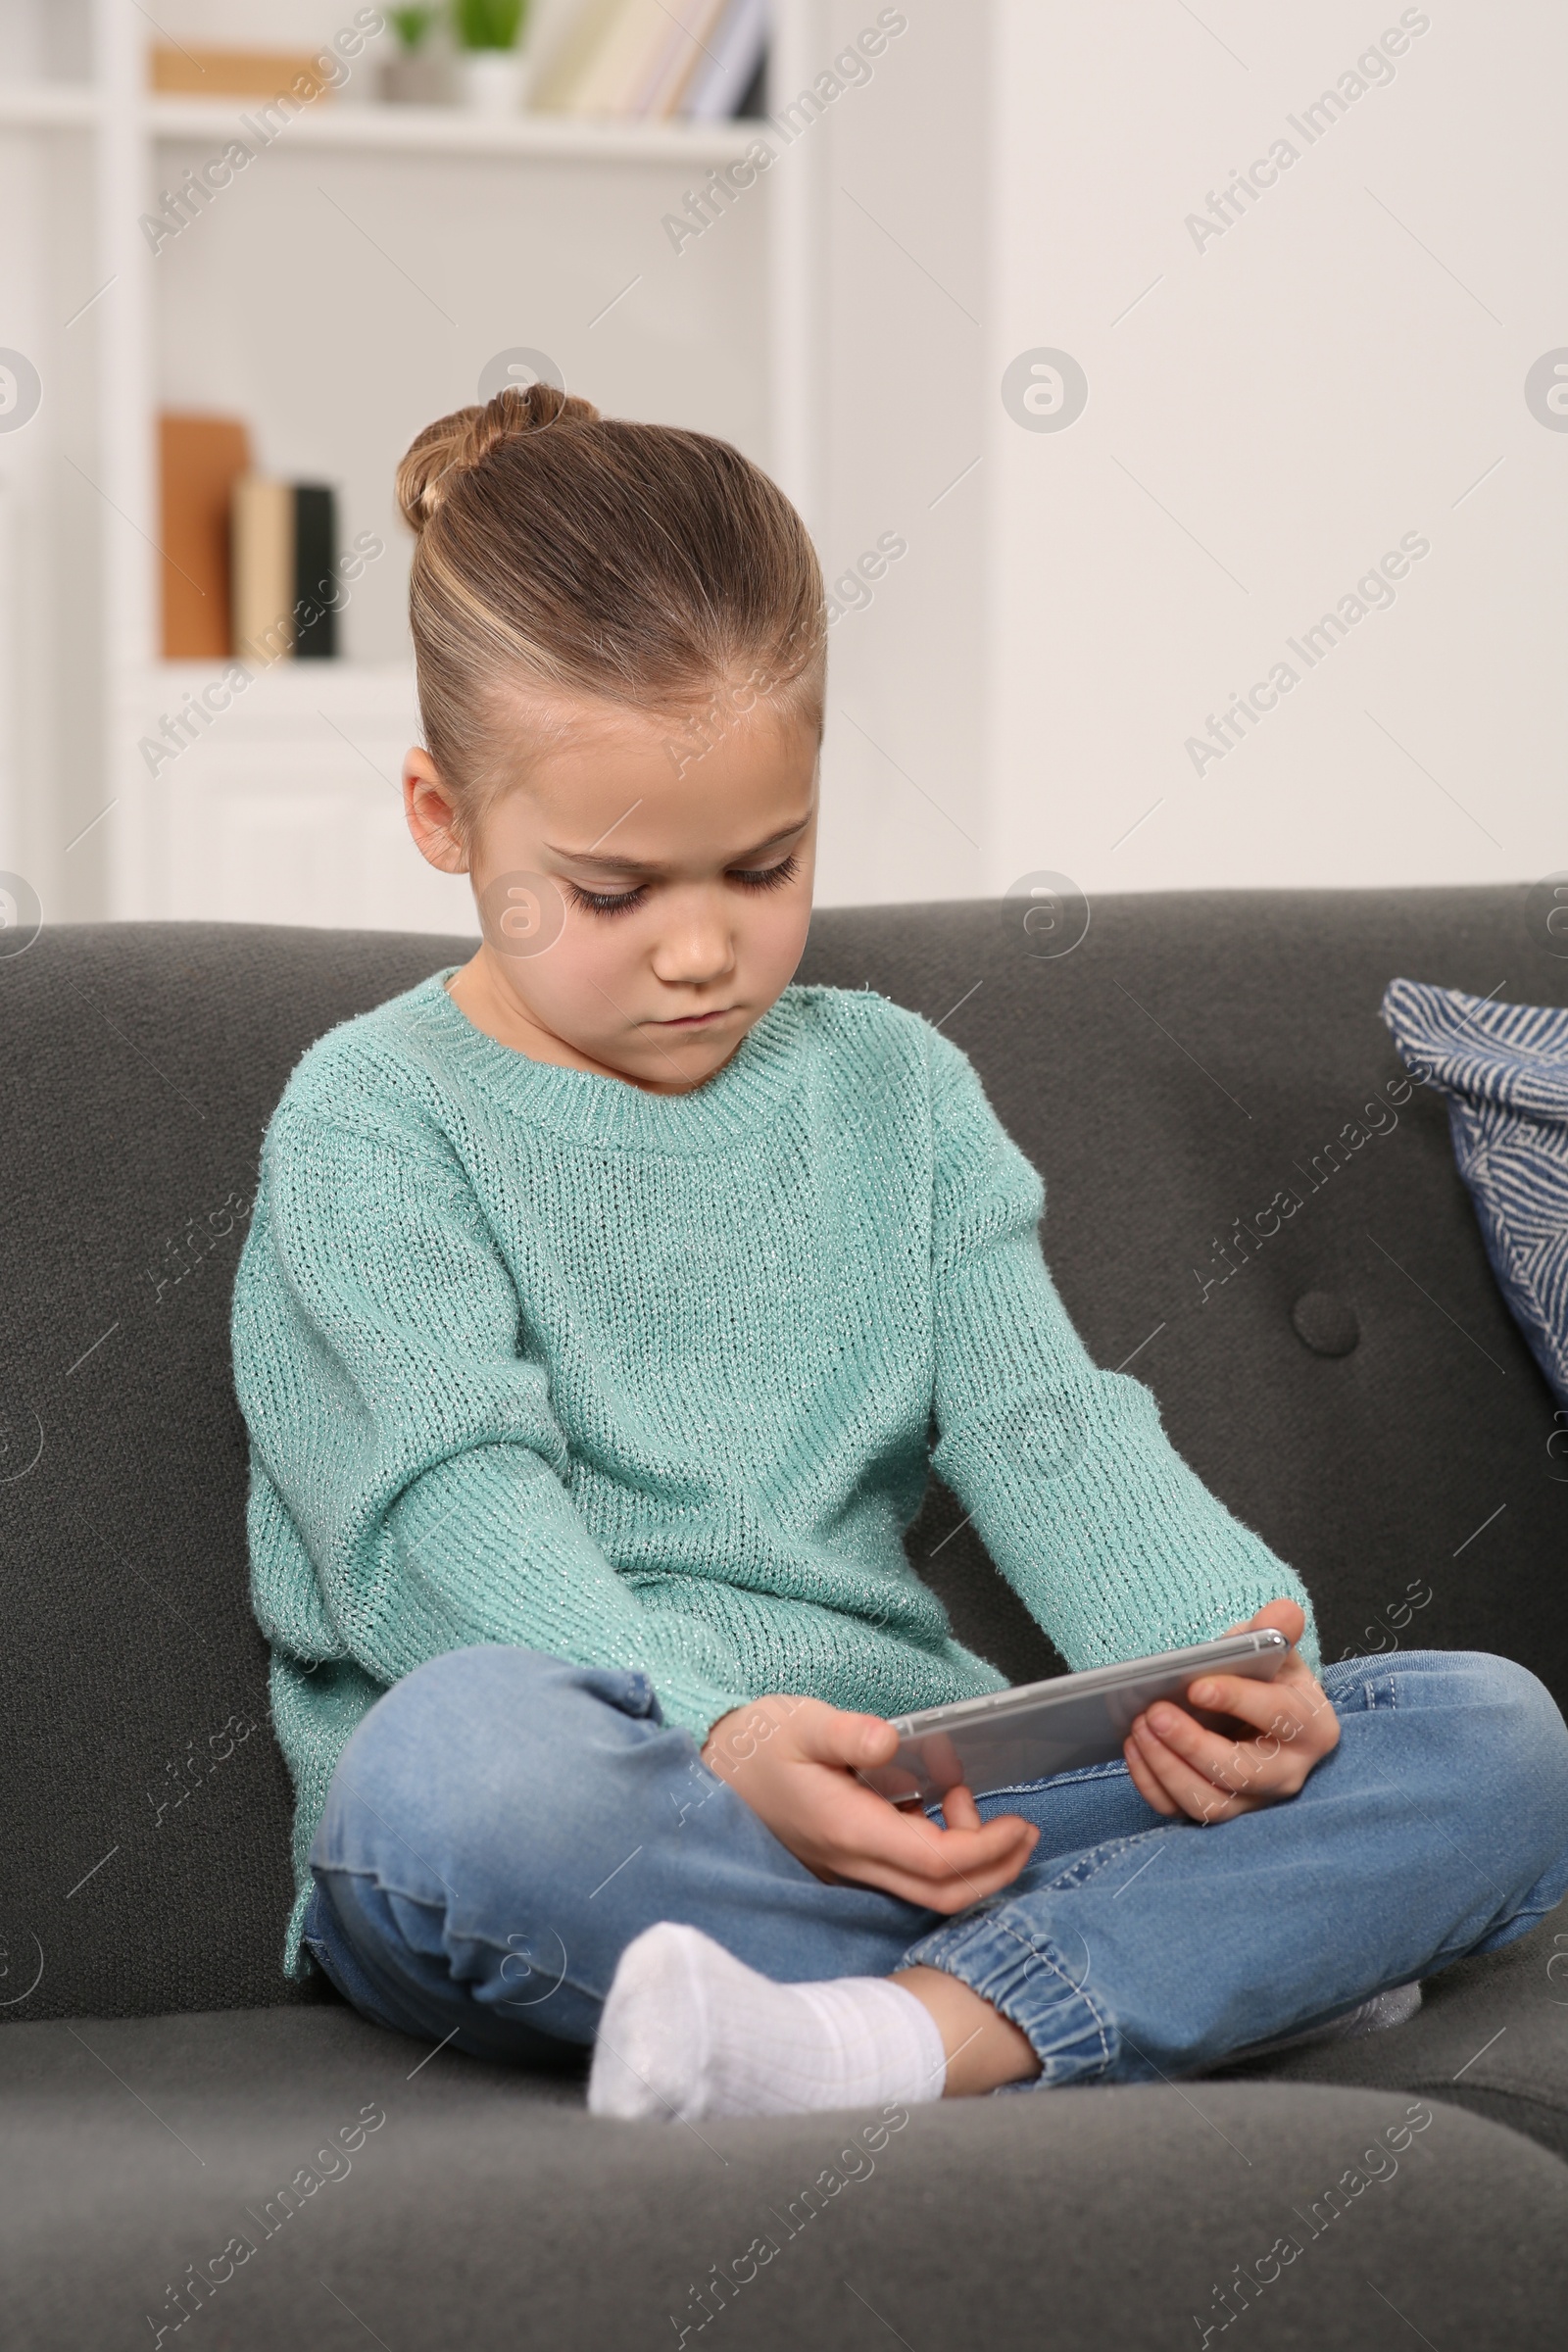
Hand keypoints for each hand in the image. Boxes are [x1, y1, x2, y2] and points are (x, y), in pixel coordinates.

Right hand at [700, 1694, 1038, 1913]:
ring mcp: (852, 1866)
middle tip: (1027, 1831)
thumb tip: (891, 1740)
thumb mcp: (802, 1724)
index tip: (1020, 1823)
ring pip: (927, 1889)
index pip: (935, 1862)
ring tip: (964, 1796)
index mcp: (849, 1830)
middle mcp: (854, 1860)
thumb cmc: (760, 1746)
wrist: (718, 1773)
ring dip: (968, 1857)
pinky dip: (940, 1848)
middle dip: (996, 1869)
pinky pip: (908, 1873)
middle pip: (942, 1894)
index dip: (987, 1850)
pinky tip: (936, 1803)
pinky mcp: (852, 1859)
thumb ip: (847, 1733)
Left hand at [1121, 1599, 1338, 1824]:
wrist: (1254, 1713)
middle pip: (1241, 1773)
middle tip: (1153, 1712)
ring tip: (1137, 1727)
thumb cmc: (1265, 1678)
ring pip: (1210, 1803)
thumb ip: (1277, 1630)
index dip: (1238, 1700)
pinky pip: (1182, 1812)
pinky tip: (1133, 1748)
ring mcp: (1253, 1801)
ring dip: (1167, 1768)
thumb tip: (1284, 1614)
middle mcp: (1287, 1774)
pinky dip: (1152, 1784)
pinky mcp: (1220, 1811)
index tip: (1196, 1686)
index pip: (1280, 1716)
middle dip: (1192, 1744)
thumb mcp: (1274, 1649)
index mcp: (1312, 1727)